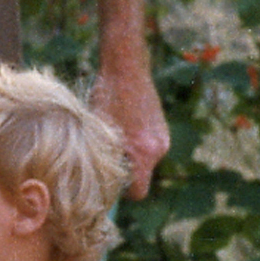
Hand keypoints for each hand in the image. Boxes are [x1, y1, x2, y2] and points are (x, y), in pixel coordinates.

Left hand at [90, 60, 168, 199]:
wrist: (126, 67)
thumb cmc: (105, 97)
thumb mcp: (97, 130)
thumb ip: (101, 159)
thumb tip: (96, 183)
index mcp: (143, 152)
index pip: (138, 193)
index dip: (121, 192)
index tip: (107, 181)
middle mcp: (158, 148)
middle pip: (141, 177)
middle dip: (124, 171)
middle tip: (104, 154)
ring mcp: (163, 138)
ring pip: (143, 161)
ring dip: (128, 155)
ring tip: (111, 134)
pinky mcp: (163, 128)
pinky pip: (148, 147)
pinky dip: (135, 143)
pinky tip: (121, 124)